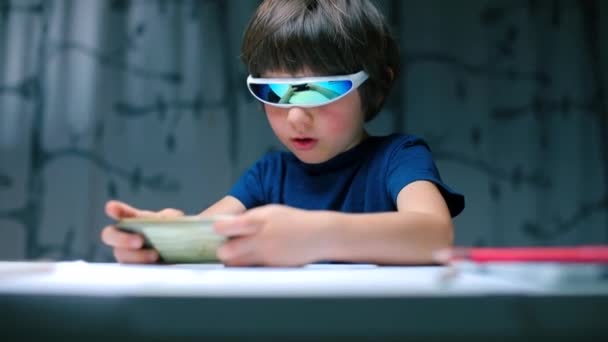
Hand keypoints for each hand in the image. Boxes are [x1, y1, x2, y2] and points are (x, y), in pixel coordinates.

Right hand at [100, 200, 183, 262]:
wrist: (177, 249)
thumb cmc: (169, 231)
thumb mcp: (173, 220)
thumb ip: (171, 217)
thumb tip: (170, 220)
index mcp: (133, 219)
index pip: (120, 212)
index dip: (114, 209)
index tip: (111, 208)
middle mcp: (125, 235)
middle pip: (110, 235)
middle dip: (122, 238)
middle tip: (139, 241)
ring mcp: (127, 253)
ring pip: (122, 255)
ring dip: (137, 256)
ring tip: (155, 255)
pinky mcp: (134, 268)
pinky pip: (132, 269)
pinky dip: (143, 266)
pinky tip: (154, 265)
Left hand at [213, 204, 327, 266]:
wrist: (319, 235)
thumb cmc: (295, 221)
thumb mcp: (271, 211)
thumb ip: (250, 218)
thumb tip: (229, 225)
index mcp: (260, 220)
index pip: (230, 226)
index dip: (219, 229)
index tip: (216, 229)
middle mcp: (261, 239)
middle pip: (228, 251)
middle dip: (222, 250)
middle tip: (224, 247)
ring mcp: (266, 255)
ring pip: (237, 264)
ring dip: (232, 260)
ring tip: (236, 254)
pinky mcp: (272, 267)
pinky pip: (251, 269)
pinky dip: (247, 265)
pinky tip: (253, 258)